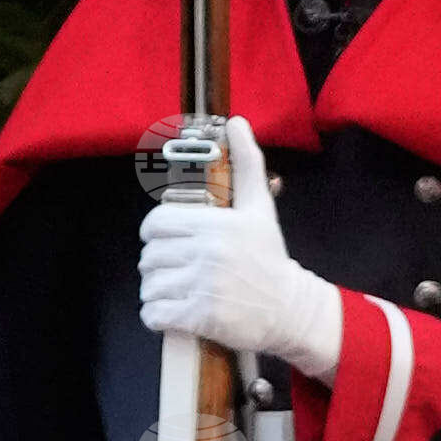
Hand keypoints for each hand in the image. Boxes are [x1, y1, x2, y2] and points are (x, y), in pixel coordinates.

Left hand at [136, 167, 345, 383]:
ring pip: (150, 285)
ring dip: (156, 290)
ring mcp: (203, 287)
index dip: (152, 231)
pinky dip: (156, 315)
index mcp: (215, 224)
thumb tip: (236, 122)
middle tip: (172, 268)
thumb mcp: (260, 207)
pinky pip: (155, 314)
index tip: (161, 240)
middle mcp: (207, 253)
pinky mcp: (200, 318)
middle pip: (150, 255)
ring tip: (173, 290)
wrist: (290, 309)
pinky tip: (171, 311)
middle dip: (157, 263)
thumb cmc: (270, 257)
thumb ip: (246, 163)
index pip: (157, 222)